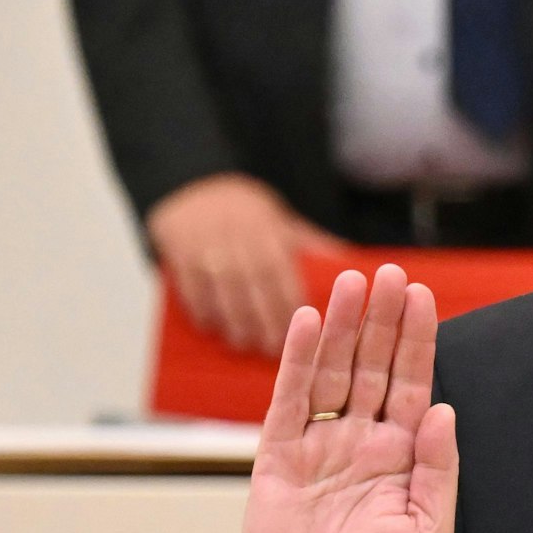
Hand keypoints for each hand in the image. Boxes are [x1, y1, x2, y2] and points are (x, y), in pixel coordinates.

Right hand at [146, 173, 346, 355]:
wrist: (194, 182)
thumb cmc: (249, 211)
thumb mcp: (284, 220)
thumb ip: (315, 245)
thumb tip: (355, 268)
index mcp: (267, 229)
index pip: (280, 270)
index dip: (289, 301)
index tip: (299, 330)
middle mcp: (236, 236)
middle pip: (251, 282)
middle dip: (263, 317)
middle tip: (273, 349)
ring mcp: (204, 242)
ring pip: (220, 286)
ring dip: (232, 318)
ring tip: (244, 344)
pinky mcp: (177, 248)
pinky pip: (189, 283)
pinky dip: (201, 307)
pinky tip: (212, 329)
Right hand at [227, 265, 458, 532]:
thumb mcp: (427, 531)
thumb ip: (439, 469)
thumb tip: (444, 410)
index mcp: (403, 456)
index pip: (414, 384)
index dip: (418, 340)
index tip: (422, 298)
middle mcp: (363, 441)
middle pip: (375, 365)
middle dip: (383, 319)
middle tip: (390, 274)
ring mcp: (322, 444)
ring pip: (334, 371)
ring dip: (344, 327)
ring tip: (352, 283)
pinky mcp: (280, 454)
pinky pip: (291, 398)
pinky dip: (300, 359)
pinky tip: (310, 323)